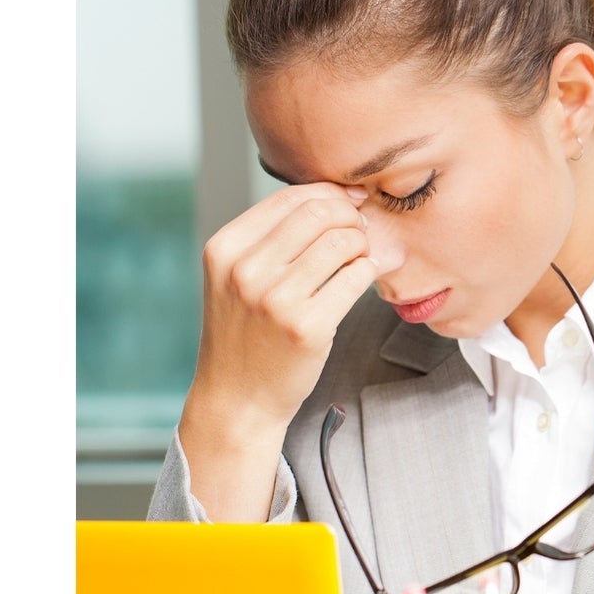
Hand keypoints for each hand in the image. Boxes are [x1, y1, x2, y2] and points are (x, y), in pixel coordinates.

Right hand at [178, 183, 377, 518]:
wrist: (238, 399)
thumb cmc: (245, 333)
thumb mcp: (236, 277)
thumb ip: (272, 238)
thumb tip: (337, 196)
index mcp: (225, 248)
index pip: (290, 197)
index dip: (329, 194)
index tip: (350, 203)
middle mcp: (245, 269)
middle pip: (320, 212)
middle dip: (351, 216)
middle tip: (362, 231)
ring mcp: (275, 299)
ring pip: (342, 241)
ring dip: (363, 243)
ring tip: (362, 257)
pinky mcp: (307, 326)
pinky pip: (356, 277)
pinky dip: (368, 270)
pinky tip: (363, 277)